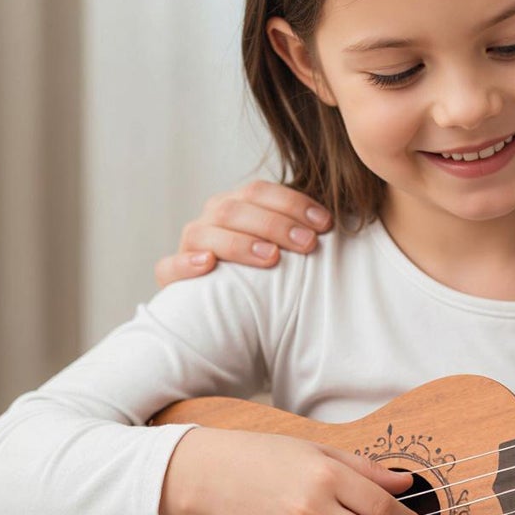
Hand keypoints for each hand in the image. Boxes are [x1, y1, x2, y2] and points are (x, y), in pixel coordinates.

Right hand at [156, 181, 332, 287]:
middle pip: (235, 208)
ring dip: (240, 242)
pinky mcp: (171, 278)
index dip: (293, 203)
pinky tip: (209, 265)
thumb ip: (305, 232)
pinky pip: (169, 267)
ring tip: (271, 258)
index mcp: (239, 206)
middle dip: (275, 224)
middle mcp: (211, 220)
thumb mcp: (291, 252)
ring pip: (204, 232)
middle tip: (308, 245)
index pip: (260, 191)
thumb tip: (345, 220)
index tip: (325, 224)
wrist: (236, 323)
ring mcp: (190, 246)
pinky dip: (187, 263)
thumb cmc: (274, 282)